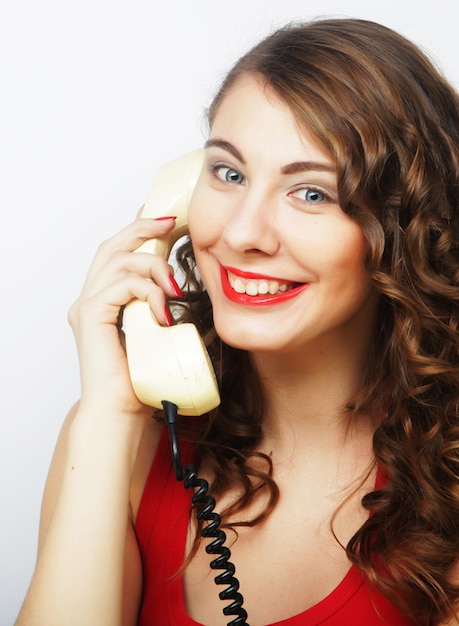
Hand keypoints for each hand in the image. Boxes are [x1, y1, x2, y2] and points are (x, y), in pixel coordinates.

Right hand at [68, 214, 181, 418]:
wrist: (125, 410)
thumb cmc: (144, 376)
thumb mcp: (160, 330)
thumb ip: (162, 306)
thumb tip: (182, 288)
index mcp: (107, 300)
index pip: (120, 254)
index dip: (139, 230)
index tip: (163, 217)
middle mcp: (92, 298)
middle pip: (113, 246)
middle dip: (142, 229)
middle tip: (171, 222)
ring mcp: (87, 306)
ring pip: (119, 261)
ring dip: (153, 266)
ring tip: (176, 288)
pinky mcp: (90, 316)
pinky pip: (120, 285)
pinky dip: (147, 291)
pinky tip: (164, 310)